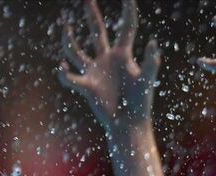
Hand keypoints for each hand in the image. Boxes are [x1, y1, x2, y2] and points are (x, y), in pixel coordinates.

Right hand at [57, 0, 159, 136]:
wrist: (129, 124)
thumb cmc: (141, 104)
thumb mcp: (147, 82)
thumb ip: (151, 63)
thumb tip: (153, 42)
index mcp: (123, 55)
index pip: (127, 28)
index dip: (128, 11)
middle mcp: (107, 60)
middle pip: (97, 32)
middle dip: (93, 16)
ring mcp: (95, 71)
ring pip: (76, 50)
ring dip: (69, 39)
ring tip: (66, 26)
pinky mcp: (86, 85)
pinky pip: (70, 77)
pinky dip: (64, 73)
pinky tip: (62, 67)